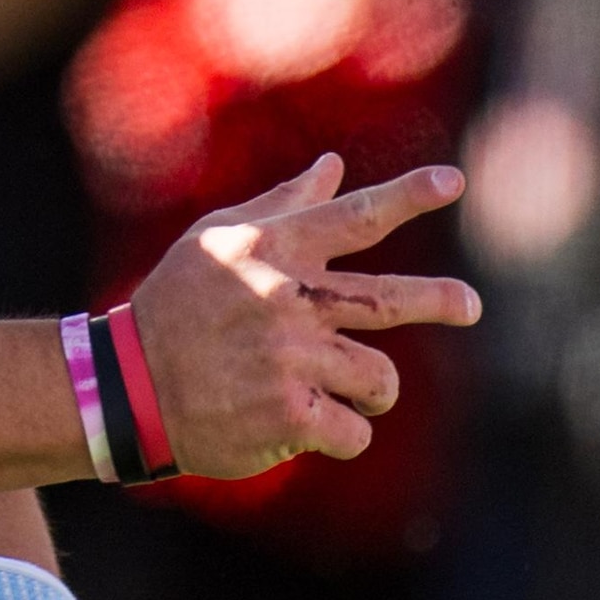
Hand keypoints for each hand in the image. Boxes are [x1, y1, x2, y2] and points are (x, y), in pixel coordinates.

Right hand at [124, 154, 472, 478]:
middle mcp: (287, 300)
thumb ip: (282, 205)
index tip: (454, 183)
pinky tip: (313, 428)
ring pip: (379, 377)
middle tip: (471, 306)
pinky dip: (344, 433)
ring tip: (354, 393)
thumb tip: (334, 166)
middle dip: (440, 301)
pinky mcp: (290, 415)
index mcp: (273, 251)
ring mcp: (290, 359)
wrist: (128, 386)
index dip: (409, 197)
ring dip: (374, 389)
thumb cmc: (176, 305)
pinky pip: (354, 431)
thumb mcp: (217, 239)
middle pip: (389, 300)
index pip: (355, 217)